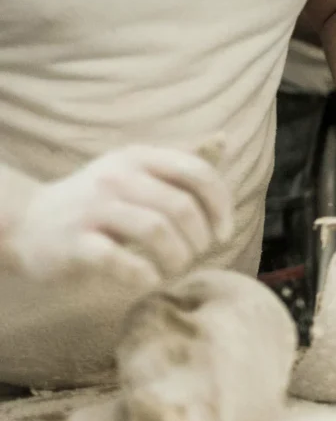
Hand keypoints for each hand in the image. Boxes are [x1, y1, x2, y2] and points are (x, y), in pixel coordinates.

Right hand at [2, 146, 233, 291]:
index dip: (221, 206)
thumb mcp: (136, 172)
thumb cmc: (95, 201)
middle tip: (196, 256)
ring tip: (173, 269)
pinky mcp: (75, 242)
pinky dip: (144, 275)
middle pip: (182, 208)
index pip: (198, 173)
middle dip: (200, 240)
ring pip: (156, 232)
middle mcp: (116, 177)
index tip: (223, 234)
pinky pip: (120, 260)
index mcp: (138, 158)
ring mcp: (93, 209)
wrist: (27, 223)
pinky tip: (148, 279)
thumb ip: (179, 164)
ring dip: (177, 259)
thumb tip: (223, 141)